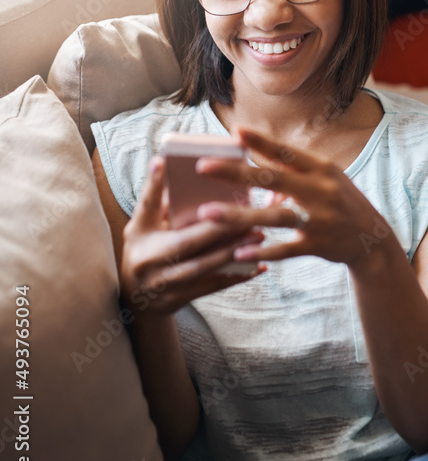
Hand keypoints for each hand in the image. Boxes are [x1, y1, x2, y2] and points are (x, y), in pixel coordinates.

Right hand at [119, 157, 265, 315]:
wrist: (136, 300)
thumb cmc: (145, 250)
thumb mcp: (143, 225)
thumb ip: (156, 200)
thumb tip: (167, 163)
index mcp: (138, 234)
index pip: (146, 206)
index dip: (154, 186)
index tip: (163, 161)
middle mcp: (147, 259)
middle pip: (185, 242)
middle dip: (219, 229)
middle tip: (247, 214)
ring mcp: (162, 283)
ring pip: (202, 267)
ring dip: (232, 251)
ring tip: (258, 237)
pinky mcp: (178, 299)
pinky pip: (211, 288)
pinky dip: (235, 277)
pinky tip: (257, 267)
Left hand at [194, 128, 399, 270]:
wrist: (372, 239)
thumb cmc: (341, 202)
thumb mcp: (326, 179)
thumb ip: (292, 171)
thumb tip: (256, 164)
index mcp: (321, 169)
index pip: (287, 152)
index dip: (261, 141)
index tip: (235, 131)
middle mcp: (320, 191)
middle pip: (272, 179)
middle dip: (235, 172)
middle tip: (203, 166)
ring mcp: (319, 219)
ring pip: (273, 216)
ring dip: (239, 215)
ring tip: (207, 213)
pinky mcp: (317, 245)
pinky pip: (284, 249)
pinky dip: (262, 251)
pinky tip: (238, 252)